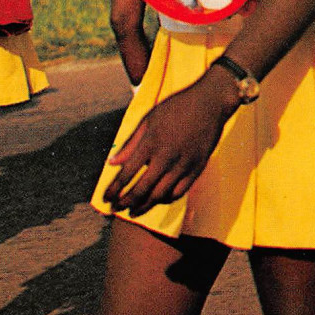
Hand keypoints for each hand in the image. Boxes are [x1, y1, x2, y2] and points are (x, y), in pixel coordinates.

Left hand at [101, 75, 233, 214]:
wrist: (209, 103)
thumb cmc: (175, 108)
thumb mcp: (148, 120)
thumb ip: (130, 144)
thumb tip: (112, 163)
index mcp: (150, 142)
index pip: (127, 173)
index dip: (114, 189)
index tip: (105, 198)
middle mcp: (166, 157)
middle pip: (142, 189)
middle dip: (126, 202)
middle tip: (115, 209)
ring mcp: (183, 165)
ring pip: (160, 195)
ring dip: (144, 206)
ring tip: (133, 211)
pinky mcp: (197, 169)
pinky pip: (179, 192)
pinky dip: (165, 199)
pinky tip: (156, 200)